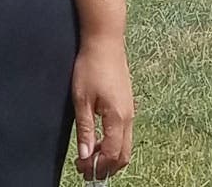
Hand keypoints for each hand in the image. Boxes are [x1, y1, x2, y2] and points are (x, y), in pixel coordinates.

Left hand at [70, 36, 133, 180]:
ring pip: (125, 145)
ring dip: (109, 156)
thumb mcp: (82, 99)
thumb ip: (85, 129)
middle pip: (123, 154)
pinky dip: (113, 144)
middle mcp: (128, 117)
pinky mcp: (127, 105)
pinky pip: (124, 133)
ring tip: (88, 156)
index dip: (98, 166)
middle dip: (106, 167)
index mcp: (118, 117)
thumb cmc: (91, 66)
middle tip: (85, 170)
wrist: (105, 41)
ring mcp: (130, 110)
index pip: (112, 154)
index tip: (81, 168)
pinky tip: (97, 140)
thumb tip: (85, 155)